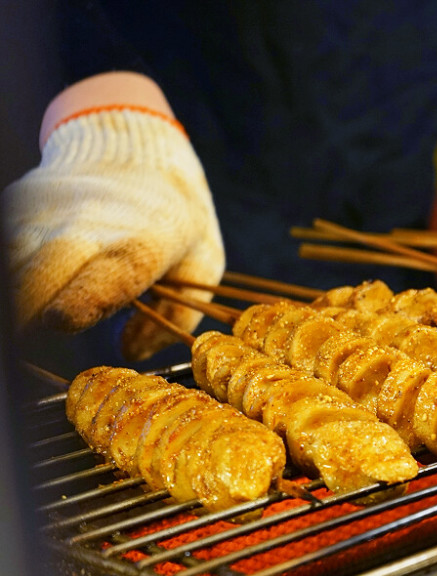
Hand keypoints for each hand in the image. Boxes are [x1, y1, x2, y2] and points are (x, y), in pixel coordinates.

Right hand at [2, 108, 224, 360]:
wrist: (134, 145)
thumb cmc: (177, 216)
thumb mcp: (202, 260)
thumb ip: (178, 314)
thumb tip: (132, 353)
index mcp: (143, 244)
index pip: (107, 276)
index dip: (82, 300)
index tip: (61, 321)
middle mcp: (86, 226)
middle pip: (39, 276)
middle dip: (28, 316)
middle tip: (35, 344)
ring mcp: (45, 215)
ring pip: (10, 263)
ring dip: (17, 296)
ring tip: (29, 322)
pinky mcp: (15, 206)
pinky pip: (2, 246)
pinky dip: (10, 272)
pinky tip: (23, 289)